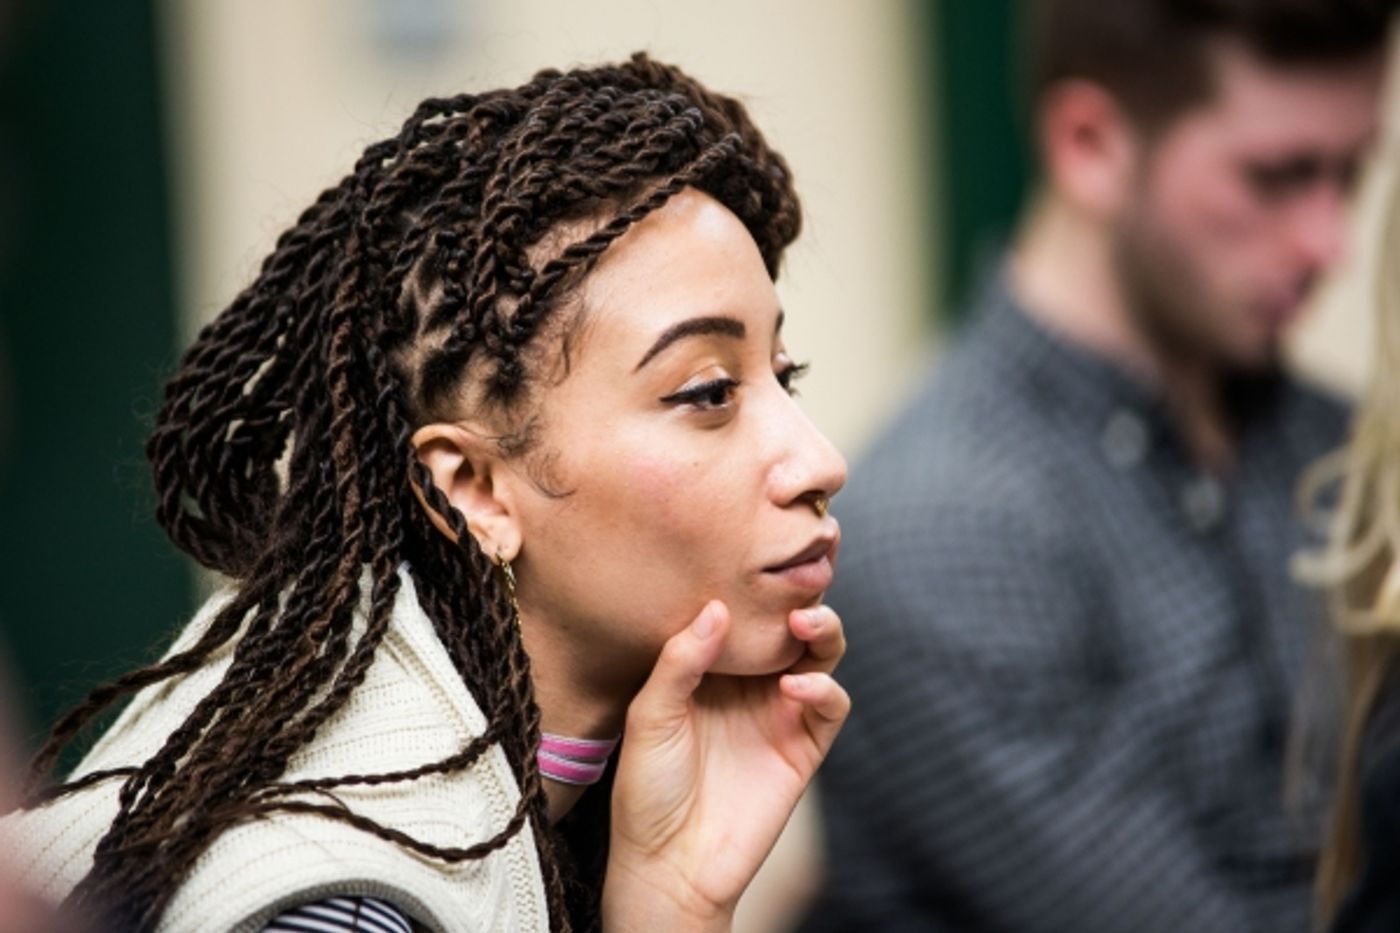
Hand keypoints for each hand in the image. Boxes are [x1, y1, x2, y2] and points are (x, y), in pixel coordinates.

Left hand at [602, 602, 848, 932]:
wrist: (668, 864)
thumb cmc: (647, 790)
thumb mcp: (650, 716)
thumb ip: (681, 660)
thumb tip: (717, 607)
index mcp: (708, 666)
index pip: (743, 609)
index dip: (754, 578)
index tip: (758, 545)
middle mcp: (748, 681)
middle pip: (790, 620)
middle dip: (802, 592)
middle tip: (799, 575)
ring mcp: (779, 711)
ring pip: (819, 652)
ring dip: (822, 629)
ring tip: (804, 622)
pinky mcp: (804, 746)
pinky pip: (831, 705)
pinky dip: (824, 687)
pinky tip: (796, 687)